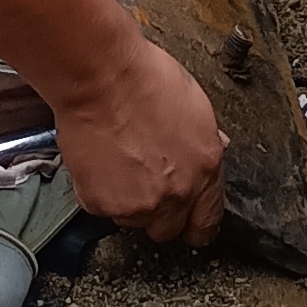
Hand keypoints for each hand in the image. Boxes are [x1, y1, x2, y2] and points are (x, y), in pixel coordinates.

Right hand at [52, 33, 226, 247]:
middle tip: (145, 182)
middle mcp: (176, 194)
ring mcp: (139, 204)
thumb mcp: (195, 107)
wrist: (100, 77)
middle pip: (169, 229)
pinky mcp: (102, 204)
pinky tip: (100, 161)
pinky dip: (98, 190)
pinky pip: (101, 208)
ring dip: (127, 200)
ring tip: (118, 162)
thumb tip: (205, 150)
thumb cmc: (143, 79)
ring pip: (133, 220)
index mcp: (206, 170)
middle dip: (159, 211)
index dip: (196, 223)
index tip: (188, 222)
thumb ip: (202, 142)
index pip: (208, 220)